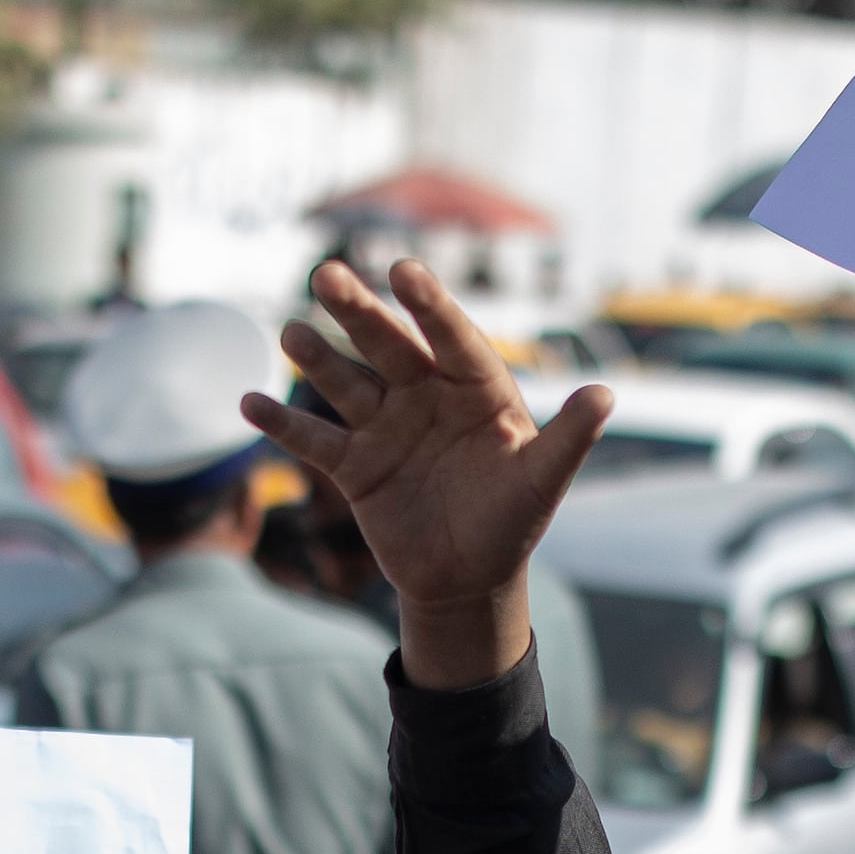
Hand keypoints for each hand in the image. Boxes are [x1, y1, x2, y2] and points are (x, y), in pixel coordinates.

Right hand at [251, 261, 614, 649]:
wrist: (469, 580)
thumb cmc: (512, 522)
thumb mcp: (543, 481)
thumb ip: (569, 437)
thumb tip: (606, 394)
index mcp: (474, 390)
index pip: (451, 339)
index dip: (430, 308)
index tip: (405, 272)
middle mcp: (425, 397)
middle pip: (388, 347)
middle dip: (360, 313)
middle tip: (329, 274)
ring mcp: (386, 428)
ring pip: (346, 384)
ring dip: (317, 358)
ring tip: (290, 331)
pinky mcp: (354, 467)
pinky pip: (314, 441)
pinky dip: (281, 425)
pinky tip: (248, 404)